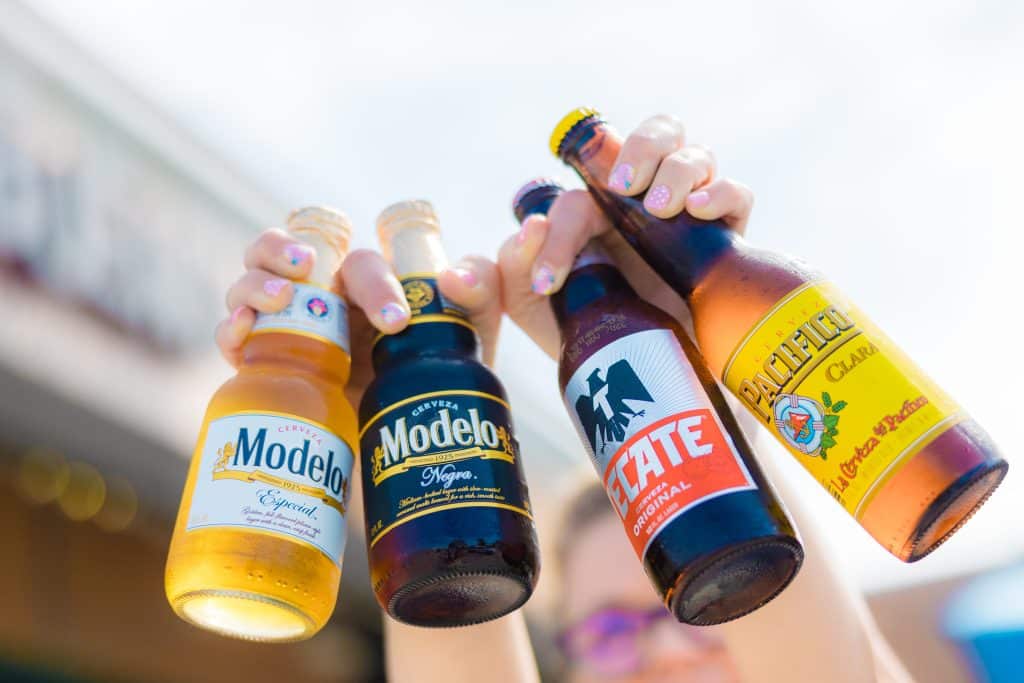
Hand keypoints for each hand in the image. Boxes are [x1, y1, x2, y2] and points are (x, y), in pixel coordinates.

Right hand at [214, 229, 502, 406]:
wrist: (408, 431)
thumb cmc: (439, 367)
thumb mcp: (470, 329)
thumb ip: (479, 290)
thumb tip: (455, 276)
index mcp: (365, 282)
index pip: (359, 262)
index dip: (376, 282)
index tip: (397, 321)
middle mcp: (318, 295)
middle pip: (280, 249)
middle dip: (282, 249)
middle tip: (306, 269)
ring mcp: (285, 325)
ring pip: (248, 283)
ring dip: (254, 282)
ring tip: (278, 299)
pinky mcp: (262, 361)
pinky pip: (231, 335)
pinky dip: (229, 327)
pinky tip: (243, 330)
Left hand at [498, 114, 753, 358]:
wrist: (648, 381)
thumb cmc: (586, 334)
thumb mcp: (535, 308)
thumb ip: (510, 268)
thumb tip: (530, 226)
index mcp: (597, 210)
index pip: (579, 197)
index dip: (558, 231)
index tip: (550, 285)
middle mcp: (645, 202)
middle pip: (655, 135)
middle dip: (640, 147)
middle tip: (623, 186)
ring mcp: (688, 216)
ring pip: (695, 157)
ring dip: (676, 171)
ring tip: (659, 208)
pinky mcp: (725, 240)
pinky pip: (737, 196)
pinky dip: (720, 192)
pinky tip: (698, 210)